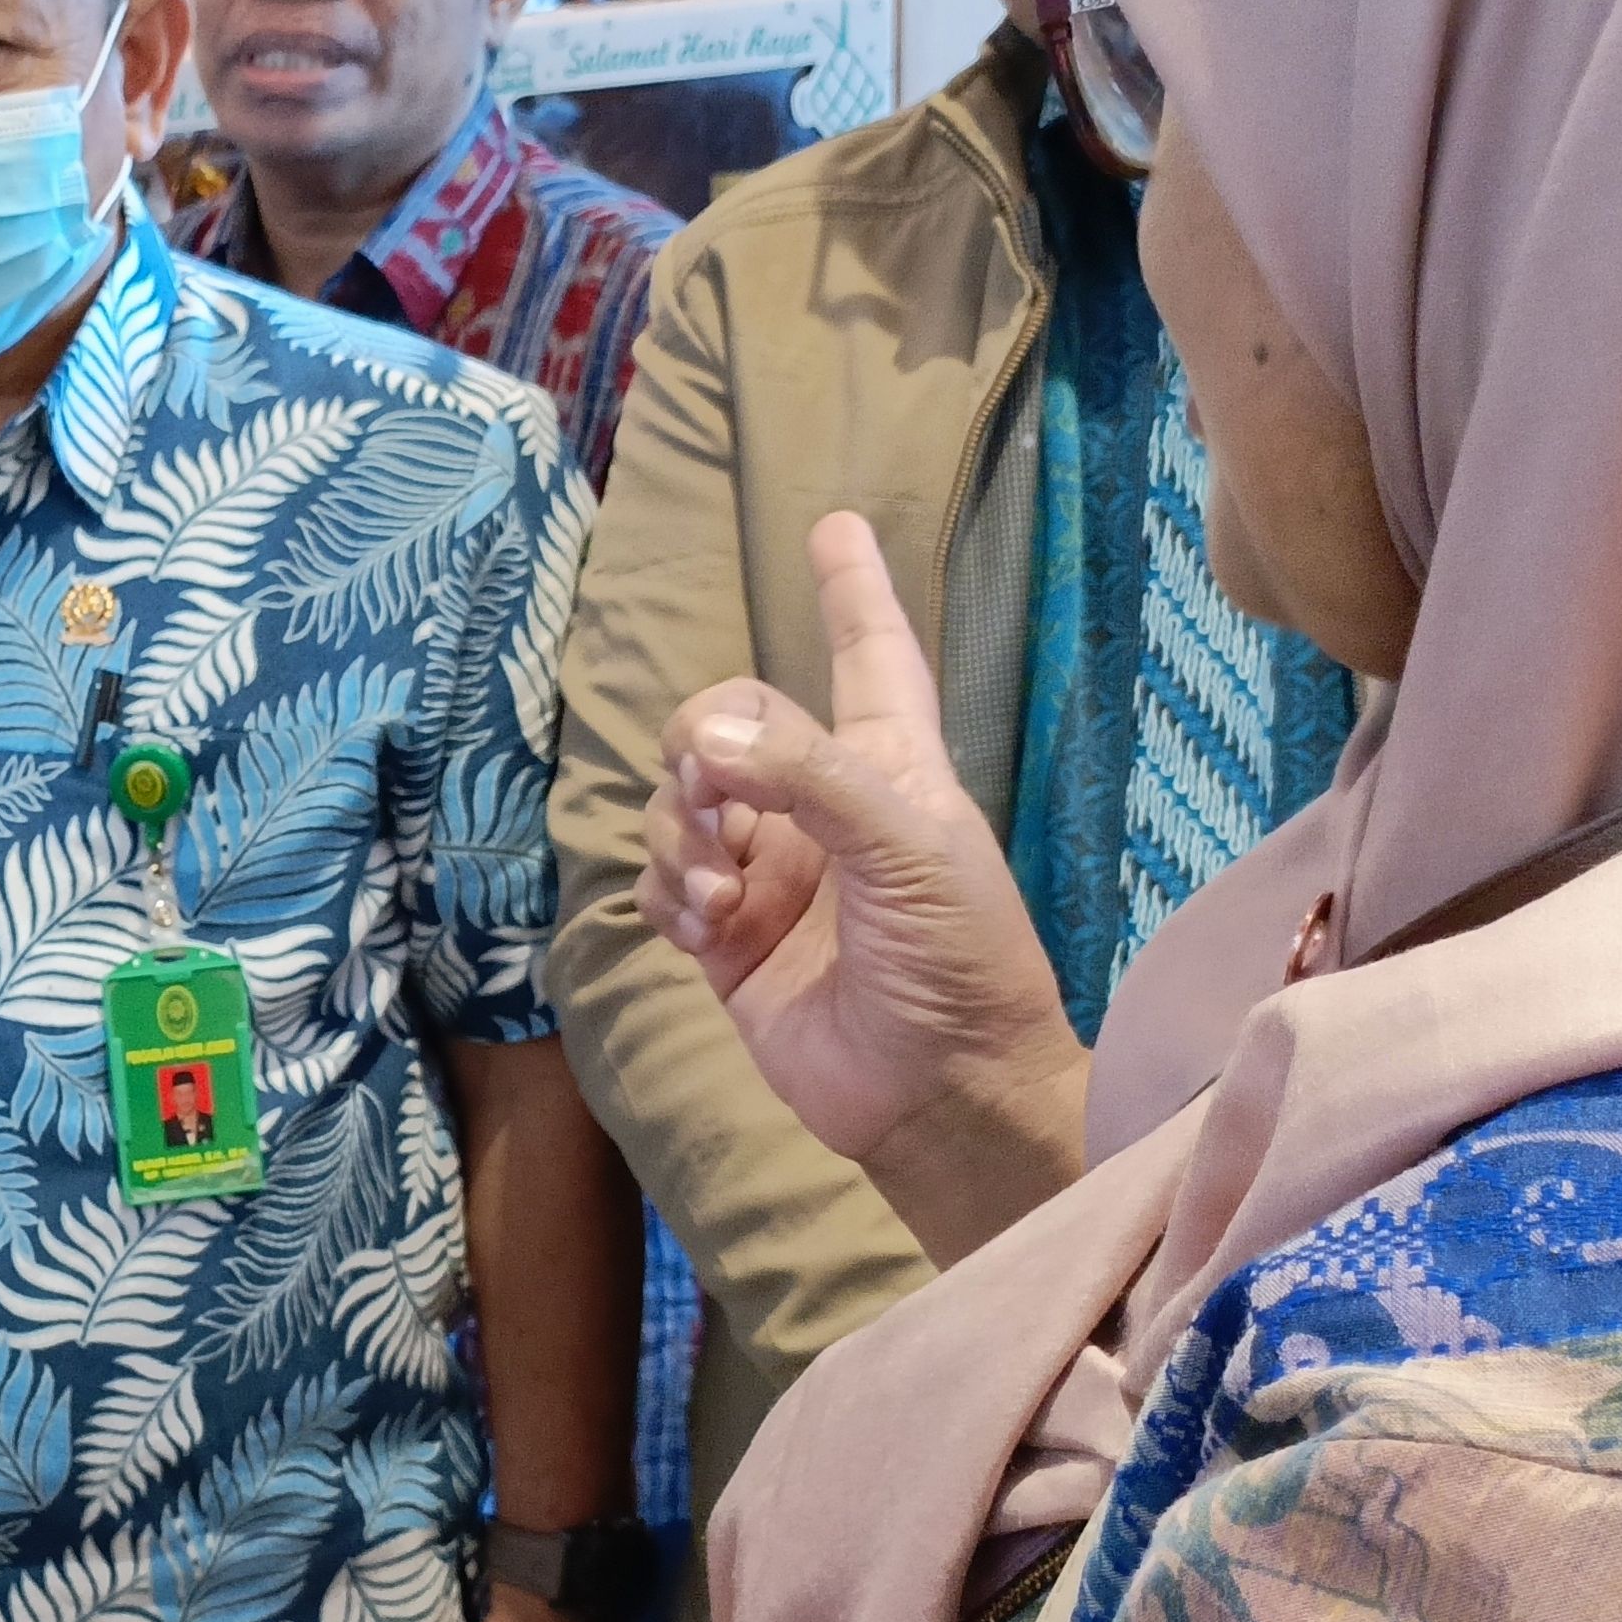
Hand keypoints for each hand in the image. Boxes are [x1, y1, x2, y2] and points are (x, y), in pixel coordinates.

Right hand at [638, 511, 1090, 1262]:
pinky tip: (701, 928)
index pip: (870, 656)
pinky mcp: (725, 940)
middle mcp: (823, 809)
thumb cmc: (959, 960)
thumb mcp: (907, 847)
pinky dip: (666, 895)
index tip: (833, 525)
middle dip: (702, 747)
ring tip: (716, 892)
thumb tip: (699, 734)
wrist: (936, 1096)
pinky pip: (662, 884)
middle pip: (729, 722)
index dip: (852, 592)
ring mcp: (769, 874)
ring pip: (679, 803)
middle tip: (714, 799)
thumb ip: (808, 774)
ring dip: (679, 835)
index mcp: (891, 769)